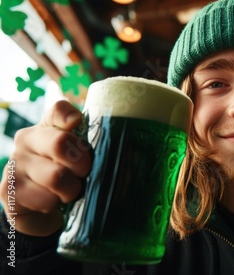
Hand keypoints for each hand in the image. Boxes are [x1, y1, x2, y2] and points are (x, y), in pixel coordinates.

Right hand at [0, 101, 90, 235]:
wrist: (38, 210)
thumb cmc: (68, 178)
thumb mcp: (82, 159)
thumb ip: (98, 148)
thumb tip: (133, 151)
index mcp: (48, 126)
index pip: (59, 110)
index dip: (70, 116)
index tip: (77, 124)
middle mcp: (27, 139)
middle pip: (61, 143)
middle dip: (82, 164)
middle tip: (84, 174)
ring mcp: (15, 163)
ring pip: (56, 176)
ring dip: (71, 190)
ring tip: (69, 191)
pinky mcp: (9, 189)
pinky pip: (45, 198)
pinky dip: (56, 204)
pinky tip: (53, 202)